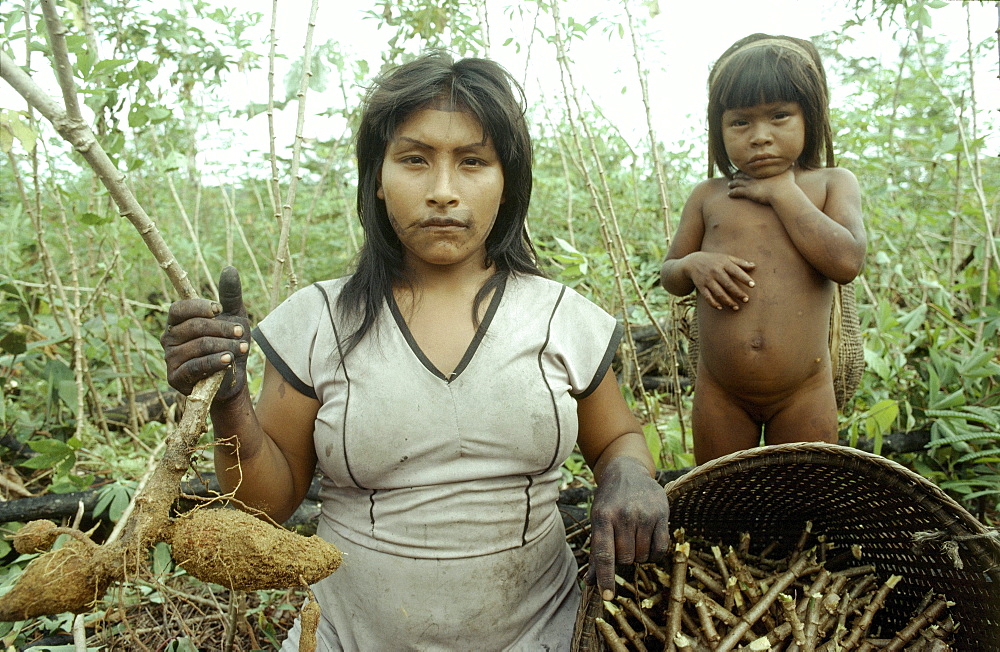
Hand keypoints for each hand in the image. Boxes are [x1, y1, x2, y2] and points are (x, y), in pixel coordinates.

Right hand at [161, 266, 250, 402]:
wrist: (233, 379)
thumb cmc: (230, 344)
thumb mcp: (234, 317)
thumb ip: (230, 295)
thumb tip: (229, 268)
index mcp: (177, 322)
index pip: (179, 308)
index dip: (199, 307)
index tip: (220, 310)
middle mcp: (169, 338)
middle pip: (194, 326)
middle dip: (222, 329)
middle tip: (241, 333)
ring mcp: (170, 359)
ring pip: (199, 346)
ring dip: (225, 346)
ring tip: (241, 348)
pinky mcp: (176, 377)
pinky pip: (196, 366)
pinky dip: (216, 361)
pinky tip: (229, 359)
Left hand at [587, 456, 670, 600]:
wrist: (627, 471)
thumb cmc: (609, 502)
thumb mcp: (597, 521)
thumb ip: (596, 553)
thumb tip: (589, 583)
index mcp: (602, 517)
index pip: (604, 554)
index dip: (605, 577)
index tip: (606, 596)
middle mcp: (623, 515)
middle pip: (625, 559)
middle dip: (624, 558)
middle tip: (623, 543)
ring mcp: (643, 514)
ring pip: (642, 556)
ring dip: (639, 555)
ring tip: (635, 538)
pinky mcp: (661, 514)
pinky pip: (660, 549)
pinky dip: (654, 553)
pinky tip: (649, 541)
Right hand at [684, 251, 755, 309]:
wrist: (693, 262)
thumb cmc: (714, 260)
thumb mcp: (726, 258)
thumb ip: (740, 262)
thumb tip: (754, 266)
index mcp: (723, 263)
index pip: (736, 271)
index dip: (744, 278)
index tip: (753, 285)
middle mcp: (715, 272)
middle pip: (728, 284)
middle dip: (738, 293)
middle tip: (746, 300)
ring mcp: (707, 280)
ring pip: (719, 293)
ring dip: (728, 301)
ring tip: (736, 307)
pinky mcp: (701, 287)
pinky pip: (707, 297)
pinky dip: (713, 303)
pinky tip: (721, 307)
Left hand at [727, 166, 794, 204]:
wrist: (782, 192)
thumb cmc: (786, 183)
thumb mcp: (789, 172)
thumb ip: (790, 167)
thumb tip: (793, 162)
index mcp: (763, 171)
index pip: (752, 168)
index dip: (748, 169)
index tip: (744, 170)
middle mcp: (755, 176)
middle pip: (743, 174)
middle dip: (738, 175)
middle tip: (734, 176)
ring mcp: (750, 184)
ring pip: (738, 182)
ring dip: (733, 183)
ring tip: (730, 185)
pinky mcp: (748, 192)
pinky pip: (737, 192)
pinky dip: (732, 193)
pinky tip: (729, 194)